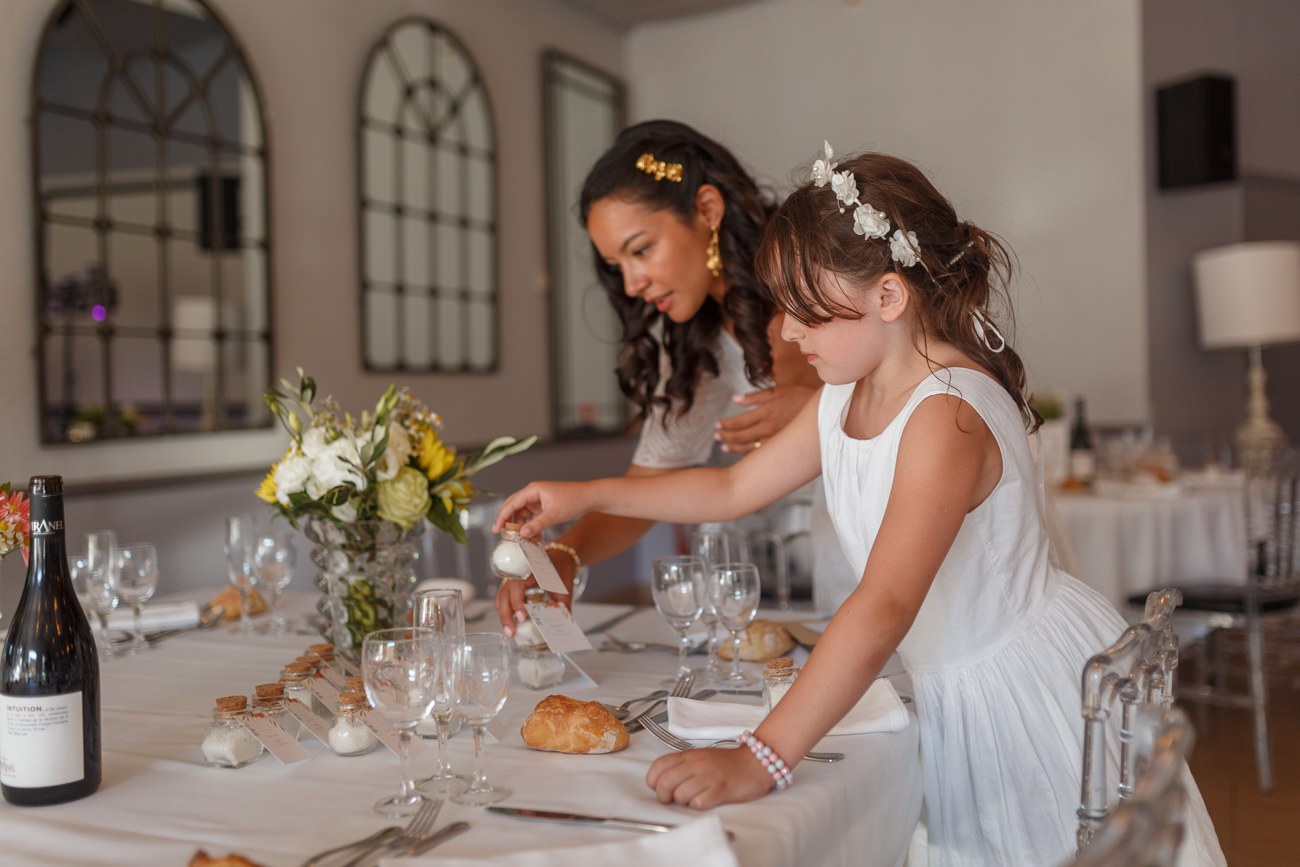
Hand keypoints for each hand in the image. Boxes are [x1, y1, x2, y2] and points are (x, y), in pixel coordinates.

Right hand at [492, 481, 592, 540]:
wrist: (590, 497)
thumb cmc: (574, 500)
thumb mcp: (554, 515)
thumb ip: (537, 525)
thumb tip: (522, 534)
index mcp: (533, 490)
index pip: (511, 503)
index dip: (502, 516)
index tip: (496, 529)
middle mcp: (533, 493)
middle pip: (514, 508)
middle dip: (509, 522)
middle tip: (503, 536)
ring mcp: (538, 500)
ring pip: (523, 514)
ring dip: (522, 527)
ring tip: (524, 541)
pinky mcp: (544, 506)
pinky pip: (532, 517)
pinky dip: (532, 527)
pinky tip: (535, 538)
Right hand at [493, 549, 577, 636]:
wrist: (560, 558)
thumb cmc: (561, 570)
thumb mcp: (564, 587)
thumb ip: (562, 604)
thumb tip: (562, 624)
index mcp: (530, 571)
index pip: (517, 586)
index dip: (517, 602)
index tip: (521, 616)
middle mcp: (517, 575)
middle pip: (504, 594)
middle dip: (506, 615)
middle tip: (511, 631)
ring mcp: (512, 580)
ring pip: (501, 598)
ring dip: (503, 615)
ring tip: (509, 630)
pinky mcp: (512, 587)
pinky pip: (503, 598)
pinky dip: (505, 610)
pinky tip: (509, 622)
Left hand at [645, 745, 773, 808]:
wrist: (756, 763)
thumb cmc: (728, 763)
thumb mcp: (701, 757)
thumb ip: (682, 766)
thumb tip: (662, 780)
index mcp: (690, 755)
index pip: (659, 765)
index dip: (653, 780)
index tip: (657, 786)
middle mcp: (697, 764)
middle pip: (665, 782)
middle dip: (663, 796)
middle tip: (670, 799)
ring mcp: (709, 777)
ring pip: (680, 795)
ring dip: (682, 802)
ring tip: (692, 798)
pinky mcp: (721, 791)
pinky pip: (699, 804)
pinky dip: (698, 806)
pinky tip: (705, 800)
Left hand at [714, 384, 816, 454]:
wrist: (826, 412)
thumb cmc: (801, 397)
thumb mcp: (779, 391)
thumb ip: (755, 396)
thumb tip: (735, 399)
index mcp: (768, 411)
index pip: (741, 421)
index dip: (727, 424)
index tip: (717, 425)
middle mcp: (770, 427)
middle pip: (743, 435)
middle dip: (727, 436)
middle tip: (717, 437)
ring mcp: (777, 440)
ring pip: (751, 447)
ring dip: (735, 447)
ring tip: (724, 447)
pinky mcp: (783, 447)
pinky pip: (763, 453)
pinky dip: (750, 454)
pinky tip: (742, 453)